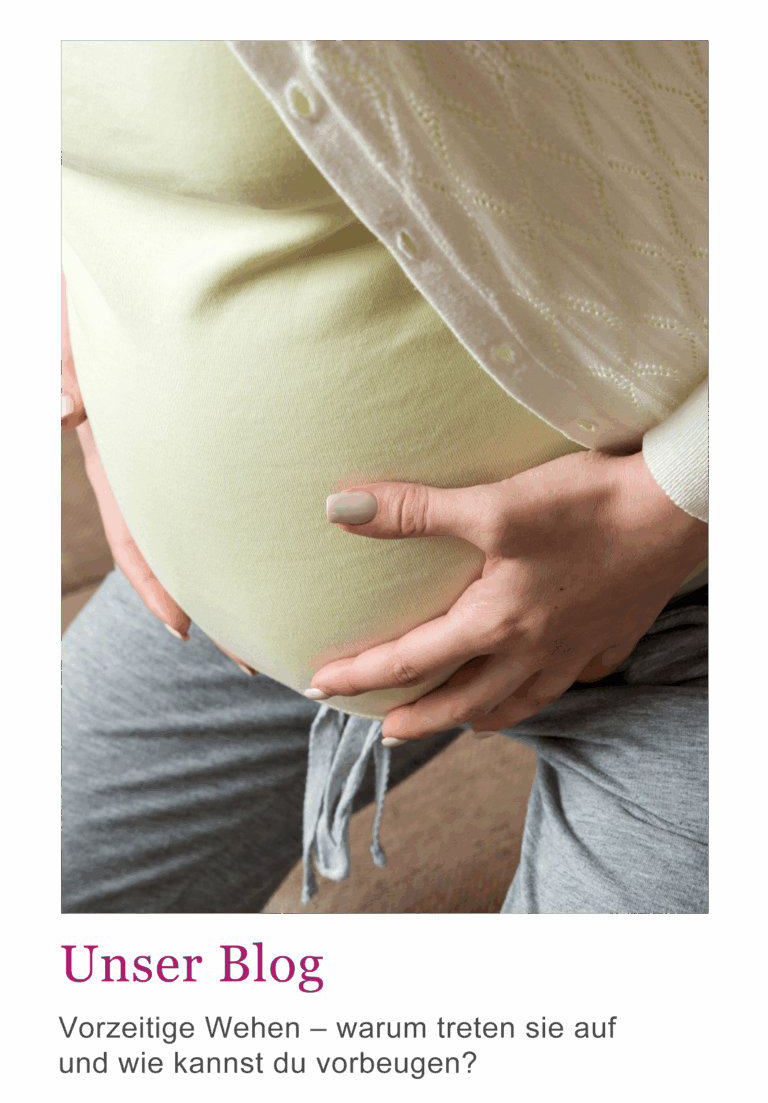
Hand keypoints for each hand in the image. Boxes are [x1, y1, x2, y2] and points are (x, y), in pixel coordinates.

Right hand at [61, 273, 256, 675]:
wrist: (141, 259)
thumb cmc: (101, 294)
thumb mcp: (78, 331)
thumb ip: (66, 369)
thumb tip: (61, 413)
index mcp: (121, 456)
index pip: (135, 535)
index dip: (154, 584)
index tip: (184, 629)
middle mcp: (157, 464)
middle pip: (186, 547)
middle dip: (214, 597)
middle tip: (252, 648)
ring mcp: (188, 454)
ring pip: (215, 523)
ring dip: (245, 565)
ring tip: (287, 608)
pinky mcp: (223, 432)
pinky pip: (241, 483)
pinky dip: (263, 516)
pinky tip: (302, 536)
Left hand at [308, 449, 706, 741]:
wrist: (676, 507)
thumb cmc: (586, 506)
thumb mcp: (493, 505)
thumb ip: (415, 512)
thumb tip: (340, 511)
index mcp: (496, 623)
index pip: (411, 660)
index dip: (360, 675)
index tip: (320, 688)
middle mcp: (533, 650)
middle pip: (465, 701)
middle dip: (419, 719)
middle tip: (386, 733)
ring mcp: (576, 650)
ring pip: (520, 701)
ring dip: (481, 716)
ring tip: (462, 723)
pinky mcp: (611, 635)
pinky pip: (570, 679)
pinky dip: (544, 689)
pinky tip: (541, 681)